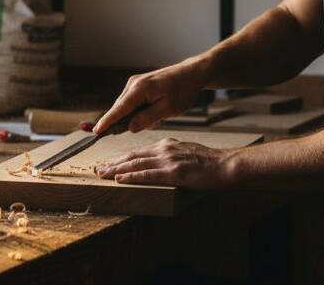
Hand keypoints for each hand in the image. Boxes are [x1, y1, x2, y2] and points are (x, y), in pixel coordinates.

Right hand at [92, 56, 212, 134]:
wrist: (191, 73)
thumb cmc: (183, 90)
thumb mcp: (168, 109)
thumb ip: (147, 119)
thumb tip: (130, 127)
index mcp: (139, 89)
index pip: (118, 109)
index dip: (107, 122)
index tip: (96, 131)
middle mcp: (133, 84)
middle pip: (120, 108)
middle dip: (126, 121)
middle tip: (146, 125)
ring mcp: (135, 82)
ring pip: (127, 106)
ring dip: (136, 115)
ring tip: (159, 115)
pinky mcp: (138, 84)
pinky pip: (133, 101)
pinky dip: (139, 109)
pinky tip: (156, 109)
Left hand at [97, 138, 234, 189]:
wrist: (225, 165)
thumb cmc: (208, 162)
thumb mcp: (185, 151)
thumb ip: (169, 154)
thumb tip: (156, 161)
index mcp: (166, 144)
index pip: (138, 151)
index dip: (121, 158)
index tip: (109, 163)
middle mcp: (164, 149)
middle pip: (132, 156)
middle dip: (113, 163)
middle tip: (99, 169)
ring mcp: (168, 160)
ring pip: (136, 164)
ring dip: (117, 170)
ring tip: (103, 174)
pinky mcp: (173, 172)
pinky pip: (147, 174)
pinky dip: (131, 177)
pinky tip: (121, 179)